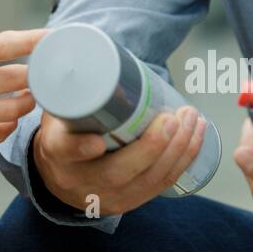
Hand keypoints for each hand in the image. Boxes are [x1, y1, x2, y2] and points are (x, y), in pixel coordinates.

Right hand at [0, 0, 46, 159]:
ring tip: (29, 91)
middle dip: (34, 73)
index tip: (52, 38)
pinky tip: (7, 114)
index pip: (0, 46)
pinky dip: (7, 124)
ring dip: (26, 100)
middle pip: (13, 80)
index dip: (31, 41)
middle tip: (44, 67)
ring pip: (9, 111)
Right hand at [32, 104, 206, 217]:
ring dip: (176, 150)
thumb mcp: (58, 110)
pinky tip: (196, 138)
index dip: (81, 149)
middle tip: (172, 119)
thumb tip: (93, 50)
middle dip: (150, 148)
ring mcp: (108, 196)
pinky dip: (183, 161)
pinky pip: (161, 184)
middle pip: (116, 173)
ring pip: (146, 180)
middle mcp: (80, 180)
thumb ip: (72, 87)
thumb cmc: (65, 132)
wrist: (63, 175)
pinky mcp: (131, 201)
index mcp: (56, 153)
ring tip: (191, 119)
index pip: (65, 152)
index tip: (97, 142)